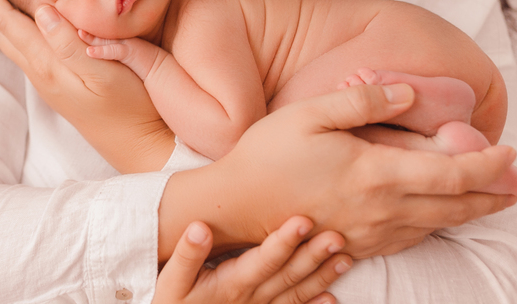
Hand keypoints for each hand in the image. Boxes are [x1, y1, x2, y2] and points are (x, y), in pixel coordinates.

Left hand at [0, 0, 173, 172]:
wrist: (139, 144)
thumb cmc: (130, 105)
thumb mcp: (105, 72)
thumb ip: (70, 44)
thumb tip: (42, 11)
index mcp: (48, 65)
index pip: (8, 25)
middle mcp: (41, 74)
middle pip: (3, 34)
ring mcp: (48, 82)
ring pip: (13, 44)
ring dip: (1, 18)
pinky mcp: (59, 86)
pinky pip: (28, 51)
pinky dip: (19, 30)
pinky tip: (30, 21)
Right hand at [154, 216, 349, 303]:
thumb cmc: (173, 303)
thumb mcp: (171, 281)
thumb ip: (187, 254)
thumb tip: (199, 227)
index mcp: (231, 284)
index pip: (263, 260)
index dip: (283, 242)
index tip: (303, 221)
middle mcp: (251, 298)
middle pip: (287, 276)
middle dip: (313, 256)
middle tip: (337, 237)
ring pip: (296, 293)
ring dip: (322, 277)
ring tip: (345, 259)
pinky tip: (333, 298)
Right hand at [162, 83, 516, 258]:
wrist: (233, 206)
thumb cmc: (266, 157)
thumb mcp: (308, 113)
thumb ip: (360, 100)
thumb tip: (406, 92)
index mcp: (374, 174)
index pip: (451, 173)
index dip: (487, 163)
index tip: (508, 151)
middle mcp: (381, 210)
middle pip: (456, 207)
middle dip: (493, 195)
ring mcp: (369, 233)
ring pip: (437, 227)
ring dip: (470, 213)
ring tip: (489, 200)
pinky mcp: (356, 246)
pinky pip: (410, 240)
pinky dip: (435, 226)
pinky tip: (436, 218)